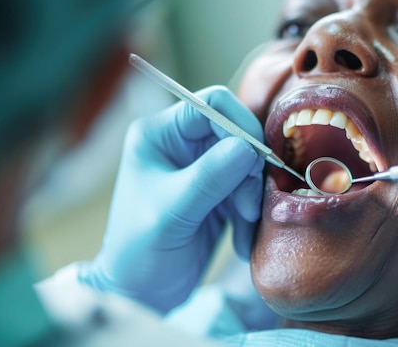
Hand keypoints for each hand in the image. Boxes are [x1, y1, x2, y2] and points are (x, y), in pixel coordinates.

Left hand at [78, 86, 263, 313]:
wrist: (142, 292)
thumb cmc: (140, 250)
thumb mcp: (172, 211)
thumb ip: (209, 177)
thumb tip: (248, 147)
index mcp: (160, 134)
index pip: (211, 105)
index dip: (240, 125)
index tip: (258, 158)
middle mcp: (182, 144)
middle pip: (236, 135)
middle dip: (248, 171)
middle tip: (248, 208)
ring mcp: (202, 168)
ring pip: (248, 164)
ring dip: (252, 196)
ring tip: (243, 227)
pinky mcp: (219, 193)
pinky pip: (249, 189)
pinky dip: (251, 212)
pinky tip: (240, 239)